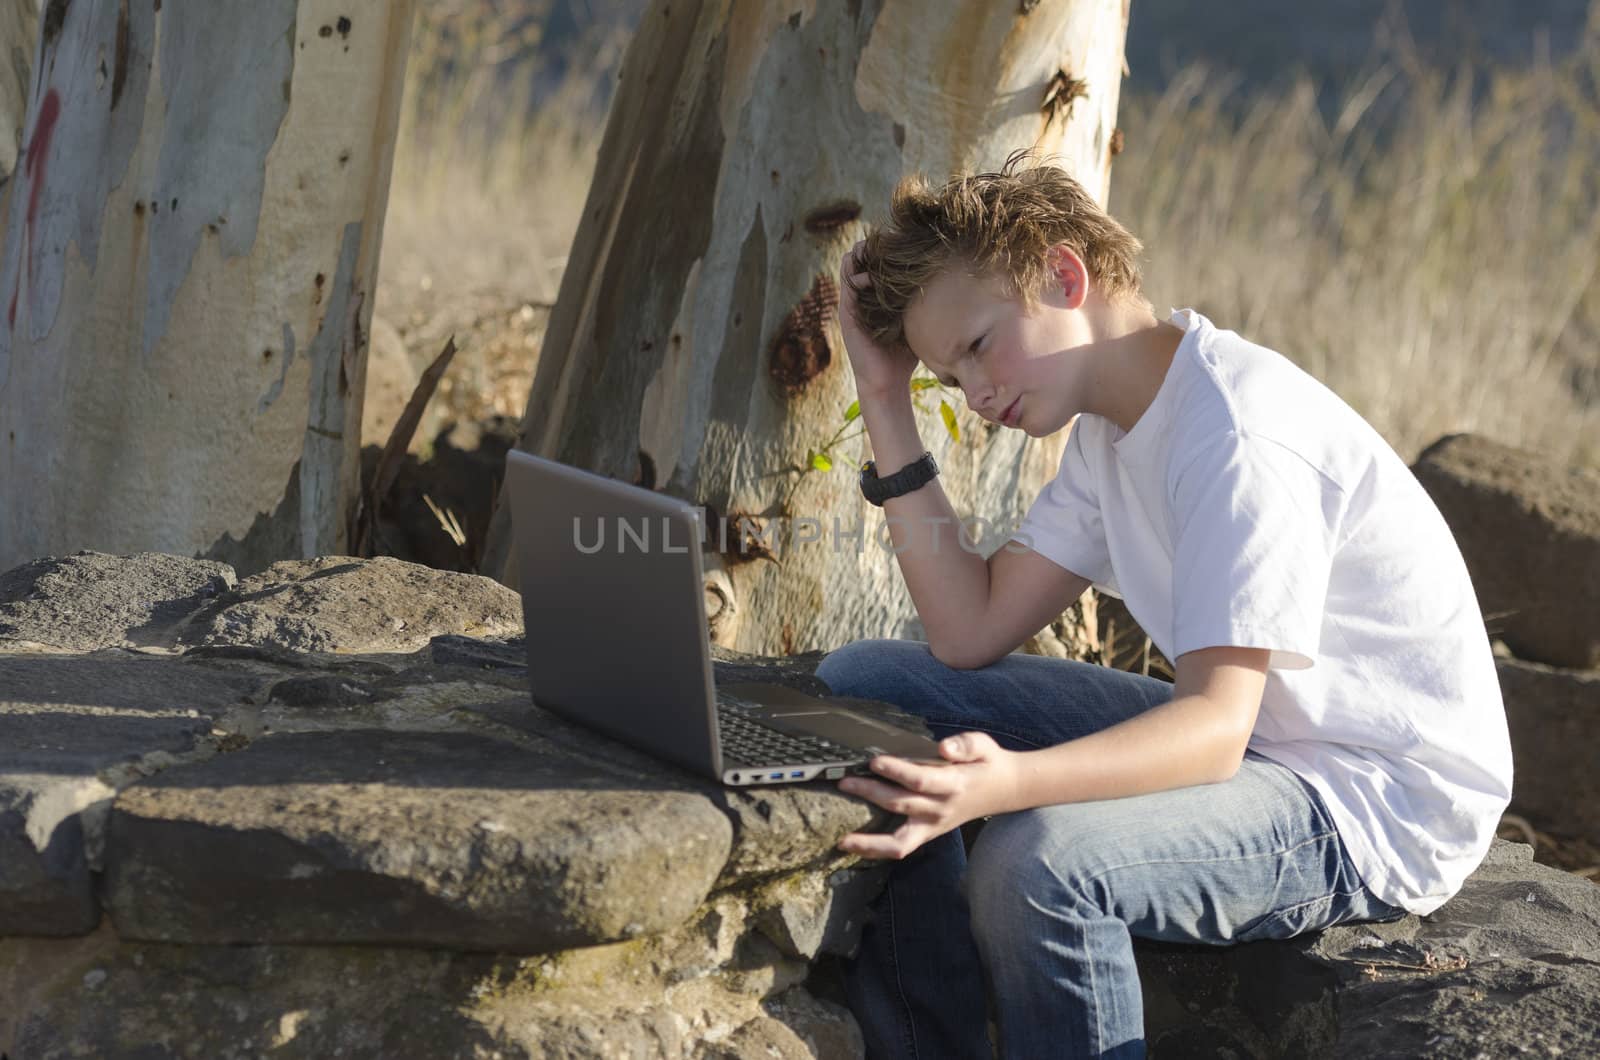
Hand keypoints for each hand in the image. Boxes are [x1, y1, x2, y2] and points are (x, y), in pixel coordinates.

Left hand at [834, 732, 1020, 859]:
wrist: (1004, 790)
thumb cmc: (987, 763)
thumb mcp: (983, 745)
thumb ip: (965, 745)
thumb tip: (944, 747)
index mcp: (954, 784)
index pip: (921, 780)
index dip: (897, 771)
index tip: (875, 760)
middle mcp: (941, 809)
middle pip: (901, 805)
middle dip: (871, 793)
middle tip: (845, 782)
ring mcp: (933, 825)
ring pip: (899, 842)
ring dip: (869, 841)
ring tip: (843, 838)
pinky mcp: (927, 834)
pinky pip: (900, 848)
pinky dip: (876, 850)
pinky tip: (853, 845)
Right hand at [838, 239, 919, 400]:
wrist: (888, 381)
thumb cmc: (906, 353)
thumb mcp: (917, 318)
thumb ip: (924, 299)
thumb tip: (956, 280)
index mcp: (875, 290)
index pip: (876, 253)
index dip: (887, 242)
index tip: (907, 241)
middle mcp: (861, 291)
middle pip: (860, 250)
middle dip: (876, 243)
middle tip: (895, 245)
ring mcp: (852, 299)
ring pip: (849, 260)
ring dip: (864, 253)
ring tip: (883, 257)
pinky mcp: (847, 311)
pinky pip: (847, 281)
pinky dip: (858, 273)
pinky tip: (874, 278)